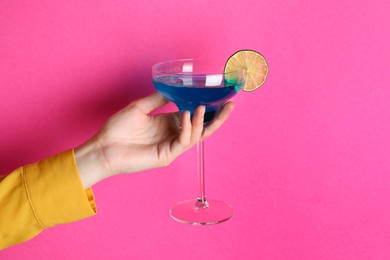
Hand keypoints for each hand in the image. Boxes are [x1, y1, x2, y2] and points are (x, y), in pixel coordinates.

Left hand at [75, 93, 234, 187]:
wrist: (103, 146)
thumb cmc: (118, 128)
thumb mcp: (140, 107)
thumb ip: (159, 99)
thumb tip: (175, 89)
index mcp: (169, 124)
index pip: (195, 116)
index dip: (208, 109)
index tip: (220, 97)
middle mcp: (174, 135)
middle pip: (202, 128)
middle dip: (218, 118)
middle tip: (231, 105)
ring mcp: (172, 146)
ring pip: (196, 136)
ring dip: (201, 121)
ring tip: (201, 107)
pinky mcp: (166, 155)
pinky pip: (183, 142)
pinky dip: (187, 129)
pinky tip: (186, 116)